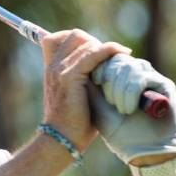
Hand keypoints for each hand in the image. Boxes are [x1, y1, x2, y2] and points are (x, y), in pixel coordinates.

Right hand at [40, 30, 131, 150]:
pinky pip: (94, 53)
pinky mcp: (70, 76)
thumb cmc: (75, 123)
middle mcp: (53, 65)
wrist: (62, 139)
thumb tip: (108, 69)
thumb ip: (87, 80)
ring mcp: (59, 69)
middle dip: (95, 42)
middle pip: (75, 36)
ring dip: (105, 48)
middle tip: (111, 58)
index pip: (63, 38)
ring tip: (121, 58)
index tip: (100, 55)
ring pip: (85, 41)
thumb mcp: (80, 96)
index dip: (83, 42)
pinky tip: (124, 55)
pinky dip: (111, 50)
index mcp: (52, 68)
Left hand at [91, 54, 175, 165]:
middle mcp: (136, 75)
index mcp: (120, 78)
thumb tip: (84, 66)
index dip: (100, 66)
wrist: (143, 153)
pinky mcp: (164, 85)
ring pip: (130, 66)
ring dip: (120, 89)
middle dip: (109, 80)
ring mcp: (151, 79)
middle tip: (110, 103)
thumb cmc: (120, 134)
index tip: (94, 81)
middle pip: (118, 59)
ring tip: (122, 110)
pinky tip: (129, 109)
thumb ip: (92, 87)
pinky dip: (131, 92)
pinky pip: (142, 76)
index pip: (108, 58)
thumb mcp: (98, 108)